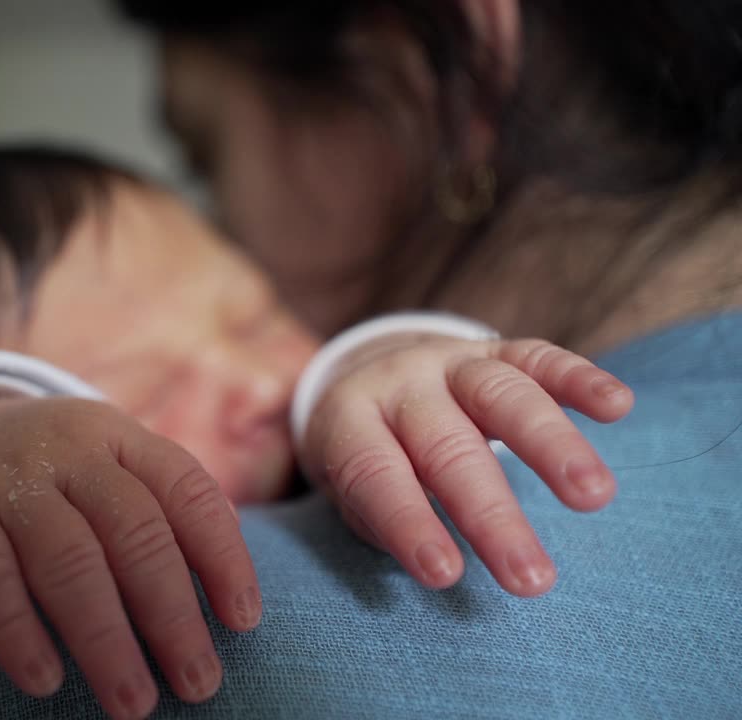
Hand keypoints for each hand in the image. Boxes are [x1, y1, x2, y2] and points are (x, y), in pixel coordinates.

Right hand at [0, 394, 259, 718]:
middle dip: (171, 615)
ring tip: (133, 702)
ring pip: (66, 560)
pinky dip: (16, 631)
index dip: (222, 556)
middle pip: (132, 532)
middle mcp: (67, 451)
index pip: (185, 489)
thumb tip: (230, 593)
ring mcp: (7, 481)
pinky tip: (45, 680)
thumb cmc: (58, 474)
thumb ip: (167, 513)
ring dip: (105, 638)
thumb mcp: (112, 466)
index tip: (243, 623)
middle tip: (197, 683)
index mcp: (119, 438)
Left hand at [300, 337, 633, 596]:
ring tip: (593, 496)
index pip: (376, 474)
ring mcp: (450, 363)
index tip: (446, 576)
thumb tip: (437, 553)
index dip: (409, 523)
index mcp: (348, 420)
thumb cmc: (362, 454)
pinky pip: (538, 358)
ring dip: (550, 445)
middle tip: (532, 577)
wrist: (362, 372)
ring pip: (502, 397)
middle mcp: (400, 386)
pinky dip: (578, 378)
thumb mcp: (342, 485)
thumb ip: (377, 515)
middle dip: (491, 514)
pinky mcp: (495, 350)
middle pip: (447, 448)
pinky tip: (616, 405)